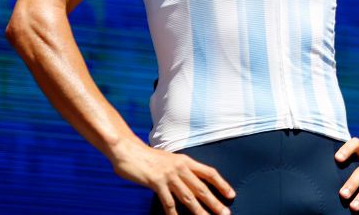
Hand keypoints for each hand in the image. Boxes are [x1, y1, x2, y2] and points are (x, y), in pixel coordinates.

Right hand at [111, 138, 235, 214]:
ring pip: (188, 197)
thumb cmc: (149, 158)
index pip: (209, 173)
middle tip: (226, 213)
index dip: (222, 184)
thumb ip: (181, 170)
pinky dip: (173, 213)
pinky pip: (168, 202)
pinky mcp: (156, 182)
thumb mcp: (170, 160)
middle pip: (202, 188)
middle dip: (215, 202)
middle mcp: (180, 167)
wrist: (128, 150)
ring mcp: (169, 175)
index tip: (231, 195)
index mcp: (186, 160)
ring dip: (199, 210)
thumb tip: (192, 182)